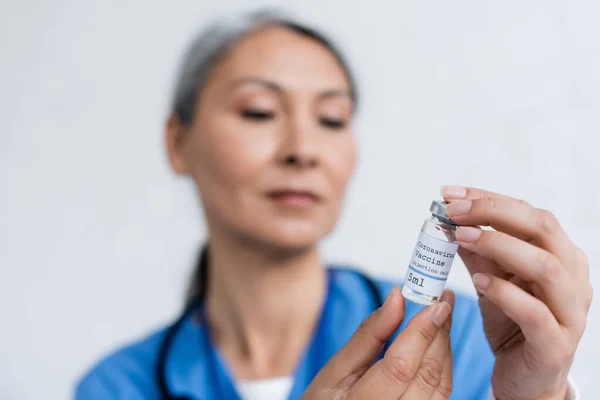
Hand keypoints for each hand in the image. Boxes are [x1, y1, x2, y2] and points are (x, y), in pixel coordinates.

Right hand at [301, 287, 454, 399]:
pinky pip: (441, 393)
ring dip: (444, 346)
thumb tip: (397, 298)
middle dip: (439, 332)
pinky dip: (443, 364)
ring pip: (441, 384)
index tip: (434, 303)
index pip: (400, 367)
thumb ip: (369, 334)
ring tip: (441, 315)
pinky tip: (436, 343)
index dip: (422, 332)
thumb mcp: (336, 368)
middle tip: (443, 299)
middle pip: (427, 374)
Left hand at [442, 186, 591, 399]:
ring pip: (546, 267)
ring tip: (461, 237)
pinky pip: (535, 313)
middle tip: (455, 211)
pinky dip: (506, 293)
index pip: (528, 213)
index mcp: (559, 255)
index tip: (449, 193)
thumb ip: (477, 252)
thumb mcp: (491, 280)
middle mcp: (572, 278)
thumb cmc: (512, 323)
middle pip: (543, 228)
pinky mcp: (556, 344)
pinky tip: (479, 281)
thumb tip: (449, 219)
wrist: (526, 379)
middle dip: (494, 213)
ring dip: (500, 245)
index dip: (488, 198)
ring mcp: (570, 312)